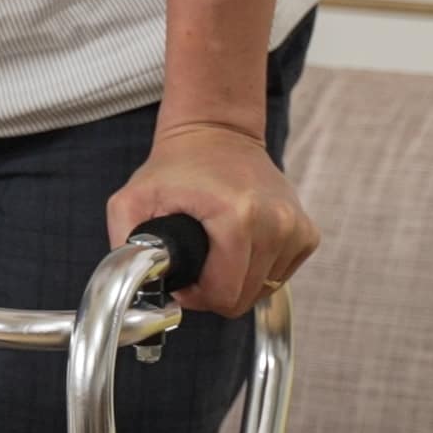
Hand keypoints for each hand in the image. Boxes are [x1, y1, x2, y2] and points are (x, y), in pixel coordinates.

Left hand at [106, 120, 316, 319]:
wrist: (217, 135)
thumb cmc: (176, 168)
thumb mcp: (131, 201)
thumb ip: (126, 249)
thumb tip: (136, 288)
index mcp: (238, 217)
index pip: (224, 295)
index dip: (197, 296)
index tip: (184, 275)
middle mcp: (277, 223)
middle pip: (244, 297)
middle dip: (215, 289)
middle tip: (197, 262)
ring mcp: (296, 228)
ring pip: (263, 290)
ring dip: (237, 279)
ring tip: (217, 248)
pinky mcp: (306, 233)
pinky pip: (279, 276)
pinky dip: (258, 269)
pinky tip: (240, 244)